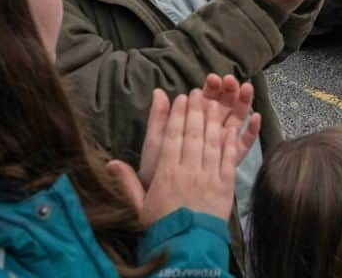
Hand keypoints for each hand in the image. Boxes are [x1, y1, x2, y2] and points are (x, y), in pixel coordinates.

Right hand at [108, 90, 261, 225]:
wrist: (186, 249)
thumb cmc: (161, 228)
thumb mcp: (138, 206)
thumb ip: (127, 182)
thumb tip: (110, 163)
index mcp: (166, 173)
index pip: (172, 137)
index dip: (177, 115)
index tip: (180, 98)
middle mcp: (188, 170)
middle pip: (192, 134)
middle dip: (195, 111)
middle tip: (198, 92)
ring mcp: (209, 177)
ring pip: (211, 142)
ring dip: (213, 120)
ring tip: (214, 102)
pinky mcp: (225, 186)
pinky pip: (228, 159)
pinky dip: (230, 142)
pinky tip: (230, 128)